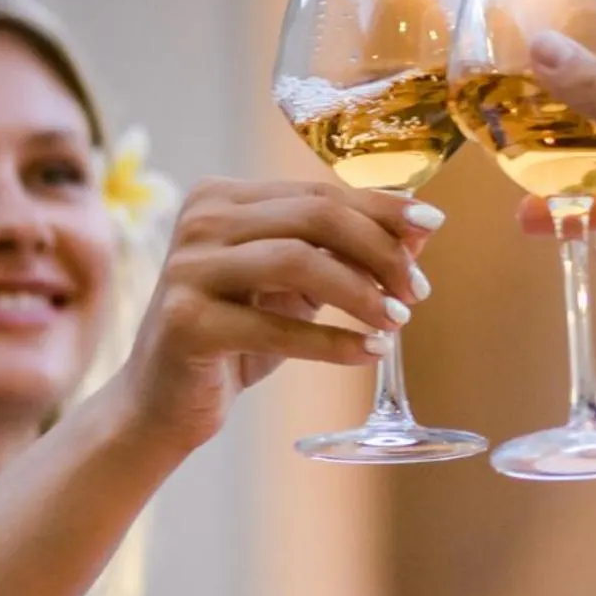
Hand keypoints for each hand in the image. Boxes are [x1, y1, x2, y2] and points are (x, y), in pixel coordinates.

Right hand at [112, 179, 435, 453]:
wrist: (162, 403)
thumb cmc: (236, 338)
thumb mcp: (296, 289)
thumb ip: (348, 255)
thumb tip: (423, 230)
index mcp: (222, 198)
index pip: (318, 192)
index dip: (382, 208)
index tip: (433, 225)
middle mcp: (199, 220)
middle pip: (313, 217)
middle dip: (379, 250)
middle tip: (418, 290)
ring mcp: (187, 269)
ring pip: (298, 261)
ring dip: (360, 293)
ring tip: (398, 321)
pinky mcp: (187, 322)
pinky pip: (277, 328)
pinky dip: (333, 342)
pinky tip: (371, 353)